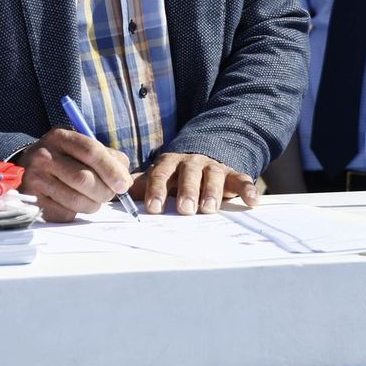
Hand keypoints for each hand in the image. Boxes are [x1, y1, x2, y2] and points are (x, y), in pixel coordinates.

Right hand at [15, 128, 132, 222]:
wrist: (32, 170)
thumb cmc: (68, 160)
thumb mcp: (85, 149)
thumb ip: (110, 159)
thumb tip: (124, 181)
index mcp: (60, 137)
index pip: (91, 151)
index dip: (111, 170)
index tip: (123, 185)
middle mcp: (43, 155)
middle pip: (83, 178)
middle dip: (104, 191)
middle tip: (110, 195)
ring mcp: (34, 178)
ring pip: (75, 199)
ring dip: (93, 205)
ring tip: (93, 200)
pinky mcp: (32, 200)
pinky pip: (64, 213)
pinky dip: (76, 213)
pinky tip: (74, 204)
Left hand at [132, 152, 257, 214]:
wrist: (202, 156)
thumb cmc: (173, 176)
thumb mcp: (157, 178)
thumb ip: (140, 186)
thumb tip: (112, 195)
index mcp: (169, 163)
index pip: (161, 174)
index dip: (157, 190)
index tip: (154, 208)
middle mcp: (192, 162)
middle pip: (189, 173)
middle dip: (187, 190)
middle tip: (185, 209)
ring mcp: (213, 167)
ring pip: (214, 176)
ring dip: (212, 191)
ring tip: (209, 209)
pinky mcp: (232, 174)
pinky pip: (242, 179)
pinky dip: (248, 189)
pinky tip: (253, 202)